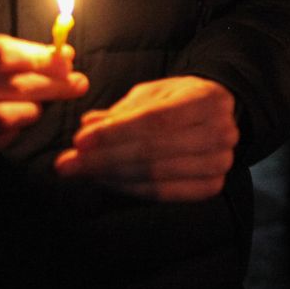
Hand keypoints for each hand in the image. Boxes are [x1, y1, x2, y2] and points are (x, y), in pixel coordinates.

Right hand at [0, 30, 88, 159]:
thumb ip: (1, 50)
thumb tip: (59, 55)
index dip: (35, 57)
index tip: (67, 58)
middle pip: (4, 88)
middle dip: (49, 85)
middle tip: (78, 82)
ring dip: (31, 111)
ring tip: (43, 104)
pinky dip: (10, 134)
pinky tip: (18, 124)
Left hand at [56, 76, 238, 201]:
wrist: (214, 116)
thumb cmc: (177, 101)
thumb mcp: (151, 94)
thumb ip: (121, 111)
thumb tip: (88, 126)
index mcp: (207, 98)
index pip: (155, 120)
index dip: (115, 132)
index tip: (79, 141)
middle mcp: (221, 131)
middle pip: (153, 151)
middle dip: (104, 159)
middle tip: (68, 163)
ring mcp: (220, 162)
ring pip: (154, 175)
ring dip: (111, 176)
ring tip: (82, 171)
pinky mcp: (211, 186)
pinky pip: (162, 194)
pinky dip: (129, 189)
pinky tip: (106, 181)